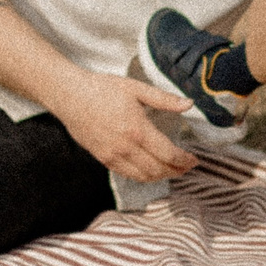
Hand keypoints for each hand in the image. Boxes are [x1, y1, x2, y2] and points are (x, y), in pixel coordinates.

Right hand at [51, 72, 197, 181]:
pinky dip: (143, 176)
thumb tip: (189, 104)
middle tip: (187, 167)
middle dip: (176, 171)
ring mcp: (113, 156)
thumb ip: (164, 99)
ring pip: (143, 176)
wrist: (70, 96)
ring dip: (161, 176)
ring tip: (172, 170)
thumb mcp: (136, 88)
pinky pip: (128, 174)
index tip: (194, 160)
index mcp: (137, 129)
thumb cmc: (102, 89)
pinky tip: (150, 169)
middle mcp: (126, 147)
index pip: (168, 154)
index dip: (184, 161)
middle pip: (158, 170)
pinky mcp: (103, 159)